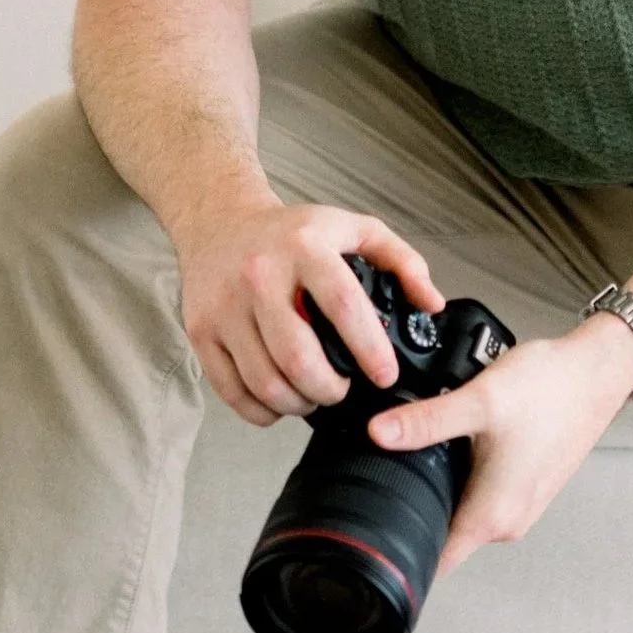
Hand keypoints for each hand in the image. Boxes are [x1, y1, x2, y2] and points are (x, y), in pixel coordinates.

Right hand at [176, 201, 440, 427]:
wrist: (219, 222)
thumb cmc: (292, 232)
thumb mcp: (353, 228)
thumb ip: (402, 261)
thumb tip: (432, 304)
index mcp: (304, 248)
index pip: (343, 306)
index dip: (370, 349)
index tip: (384, 374)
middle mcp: (259, 276)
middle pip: (297, 358)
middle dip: (329, 389)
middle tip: (343, 390)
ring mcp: (225, 306)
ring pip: (265, 382)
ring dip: (297, 404)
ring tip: (313, 396)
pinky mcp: (200, 331)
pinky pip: (233, 391)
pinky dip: (261, 411)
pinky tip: (280, 400)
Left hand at [366, 313, 632, 574]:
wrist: (597, 371)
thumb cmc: (551, 389)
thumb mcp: (478, 401)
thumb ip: (425, 421)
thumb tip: (378, 433)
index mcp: (493, 516)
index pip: (437, 562)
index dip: (402, 554)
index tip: (376, 537)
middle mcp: (509, 520)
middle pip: (446, 535)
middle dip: (418, 508)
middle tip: (394, 469)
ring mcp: (522, 505)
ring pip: (465, 511)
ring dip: (446, 487)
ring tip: (436, 446)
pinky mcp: (528, 487)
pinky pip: (485, 495)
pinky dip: (469, 475)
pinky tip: (468, 440)